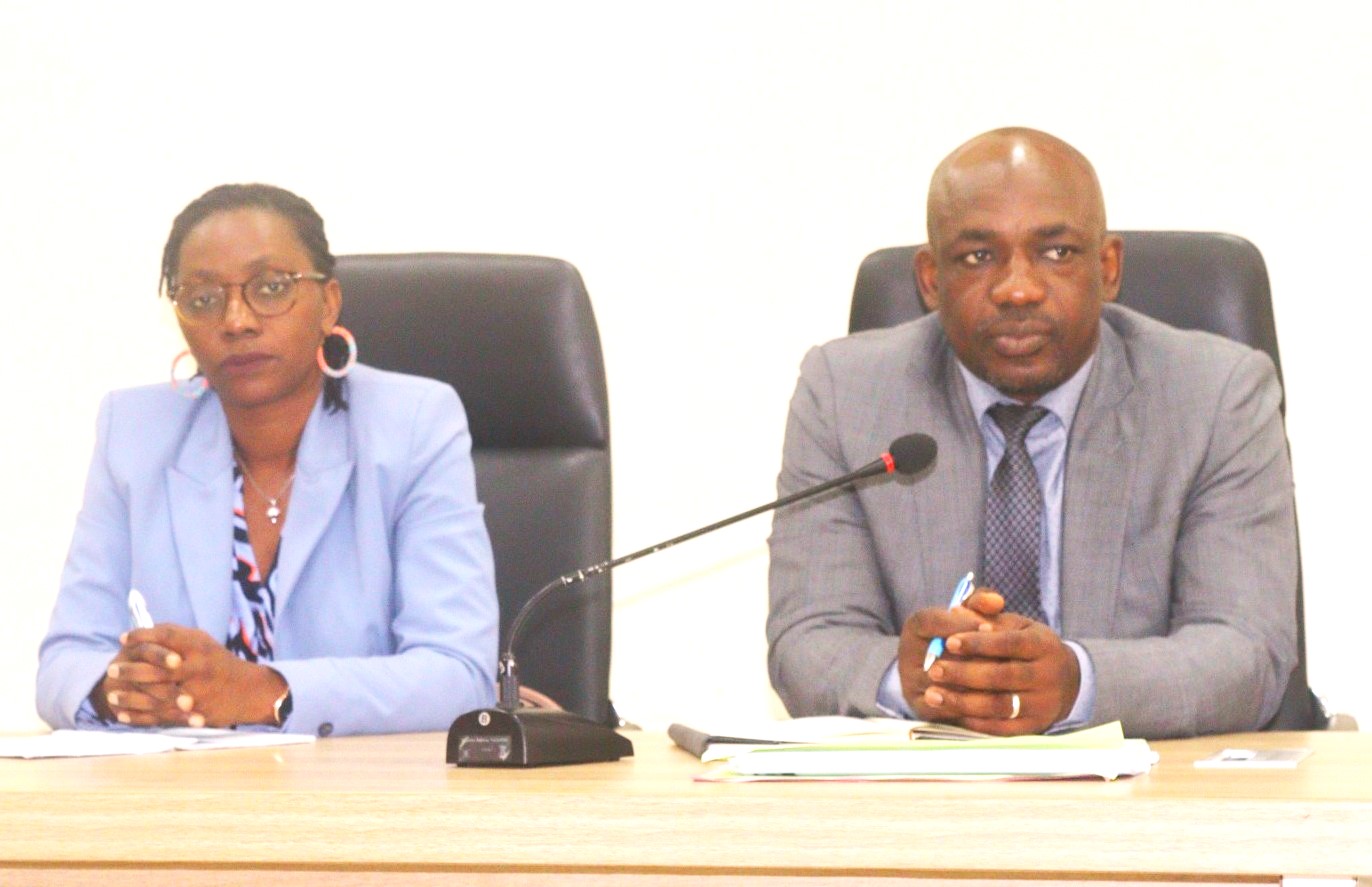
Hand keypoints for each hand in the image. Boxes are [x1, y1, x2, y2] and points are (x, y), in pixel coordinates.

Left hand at [95, 625, 286, 727]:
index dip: (142, 636)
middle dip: (130, 669)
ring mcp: (197, 691)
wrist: (251, 691)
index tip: (123, 639)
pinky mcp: (195, 712)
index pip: (166, 635)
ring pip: (156, 695)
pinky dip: (140, 717)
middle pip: (156, 667)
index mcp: (200, 646)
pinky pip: (162, 715)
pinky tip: (123, 716)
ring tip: (112, 696)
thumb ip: (177, 638)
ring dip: (130, 697)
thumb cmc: (220, 664)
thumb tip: (145, 632)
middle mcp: (198, 667)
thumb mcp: (204, 644)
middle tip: (110, 670)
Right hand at [897, 588, 1002, 718]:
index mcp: (915, 627)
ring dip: (975, 687)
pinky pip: (948, 711)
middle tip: (1005, 660)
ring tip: (1007, 684)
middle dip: (974, 658)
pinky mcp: (921, 708)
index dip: (962, 624)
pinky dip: (973, 708)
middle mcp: (908, 655)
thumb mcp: (965, 615)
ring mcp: (912, 684)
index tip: (990, 627)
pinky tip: (998, 704)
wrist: (932, 671)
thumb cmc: (956, 636)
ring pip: (944, 687)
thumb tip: (997, 601)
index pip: (932, 620)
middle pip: (938, 656)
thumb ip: (980, 604)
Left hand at [914, 603, 1081, 734]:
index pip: (1009, 643)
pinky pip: (1001, 729)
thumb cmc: (1025, 646)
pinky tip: (949, 712)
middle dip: (965, 673)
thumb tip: (957, 610)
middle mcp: (1048, 675)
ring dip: (963, 701)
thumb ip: (984, 613)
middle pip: (1003, 676)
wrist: (1065, 681)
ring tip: (932, 695)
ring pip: (1000, 705)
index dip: (978, 643)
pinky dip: (973, 721)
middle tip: (934, 670)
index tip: (949, 641)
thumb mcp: (1012, 623)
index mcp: (1043, 644)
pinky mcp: (1035, 727)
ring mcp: (1044, 704)